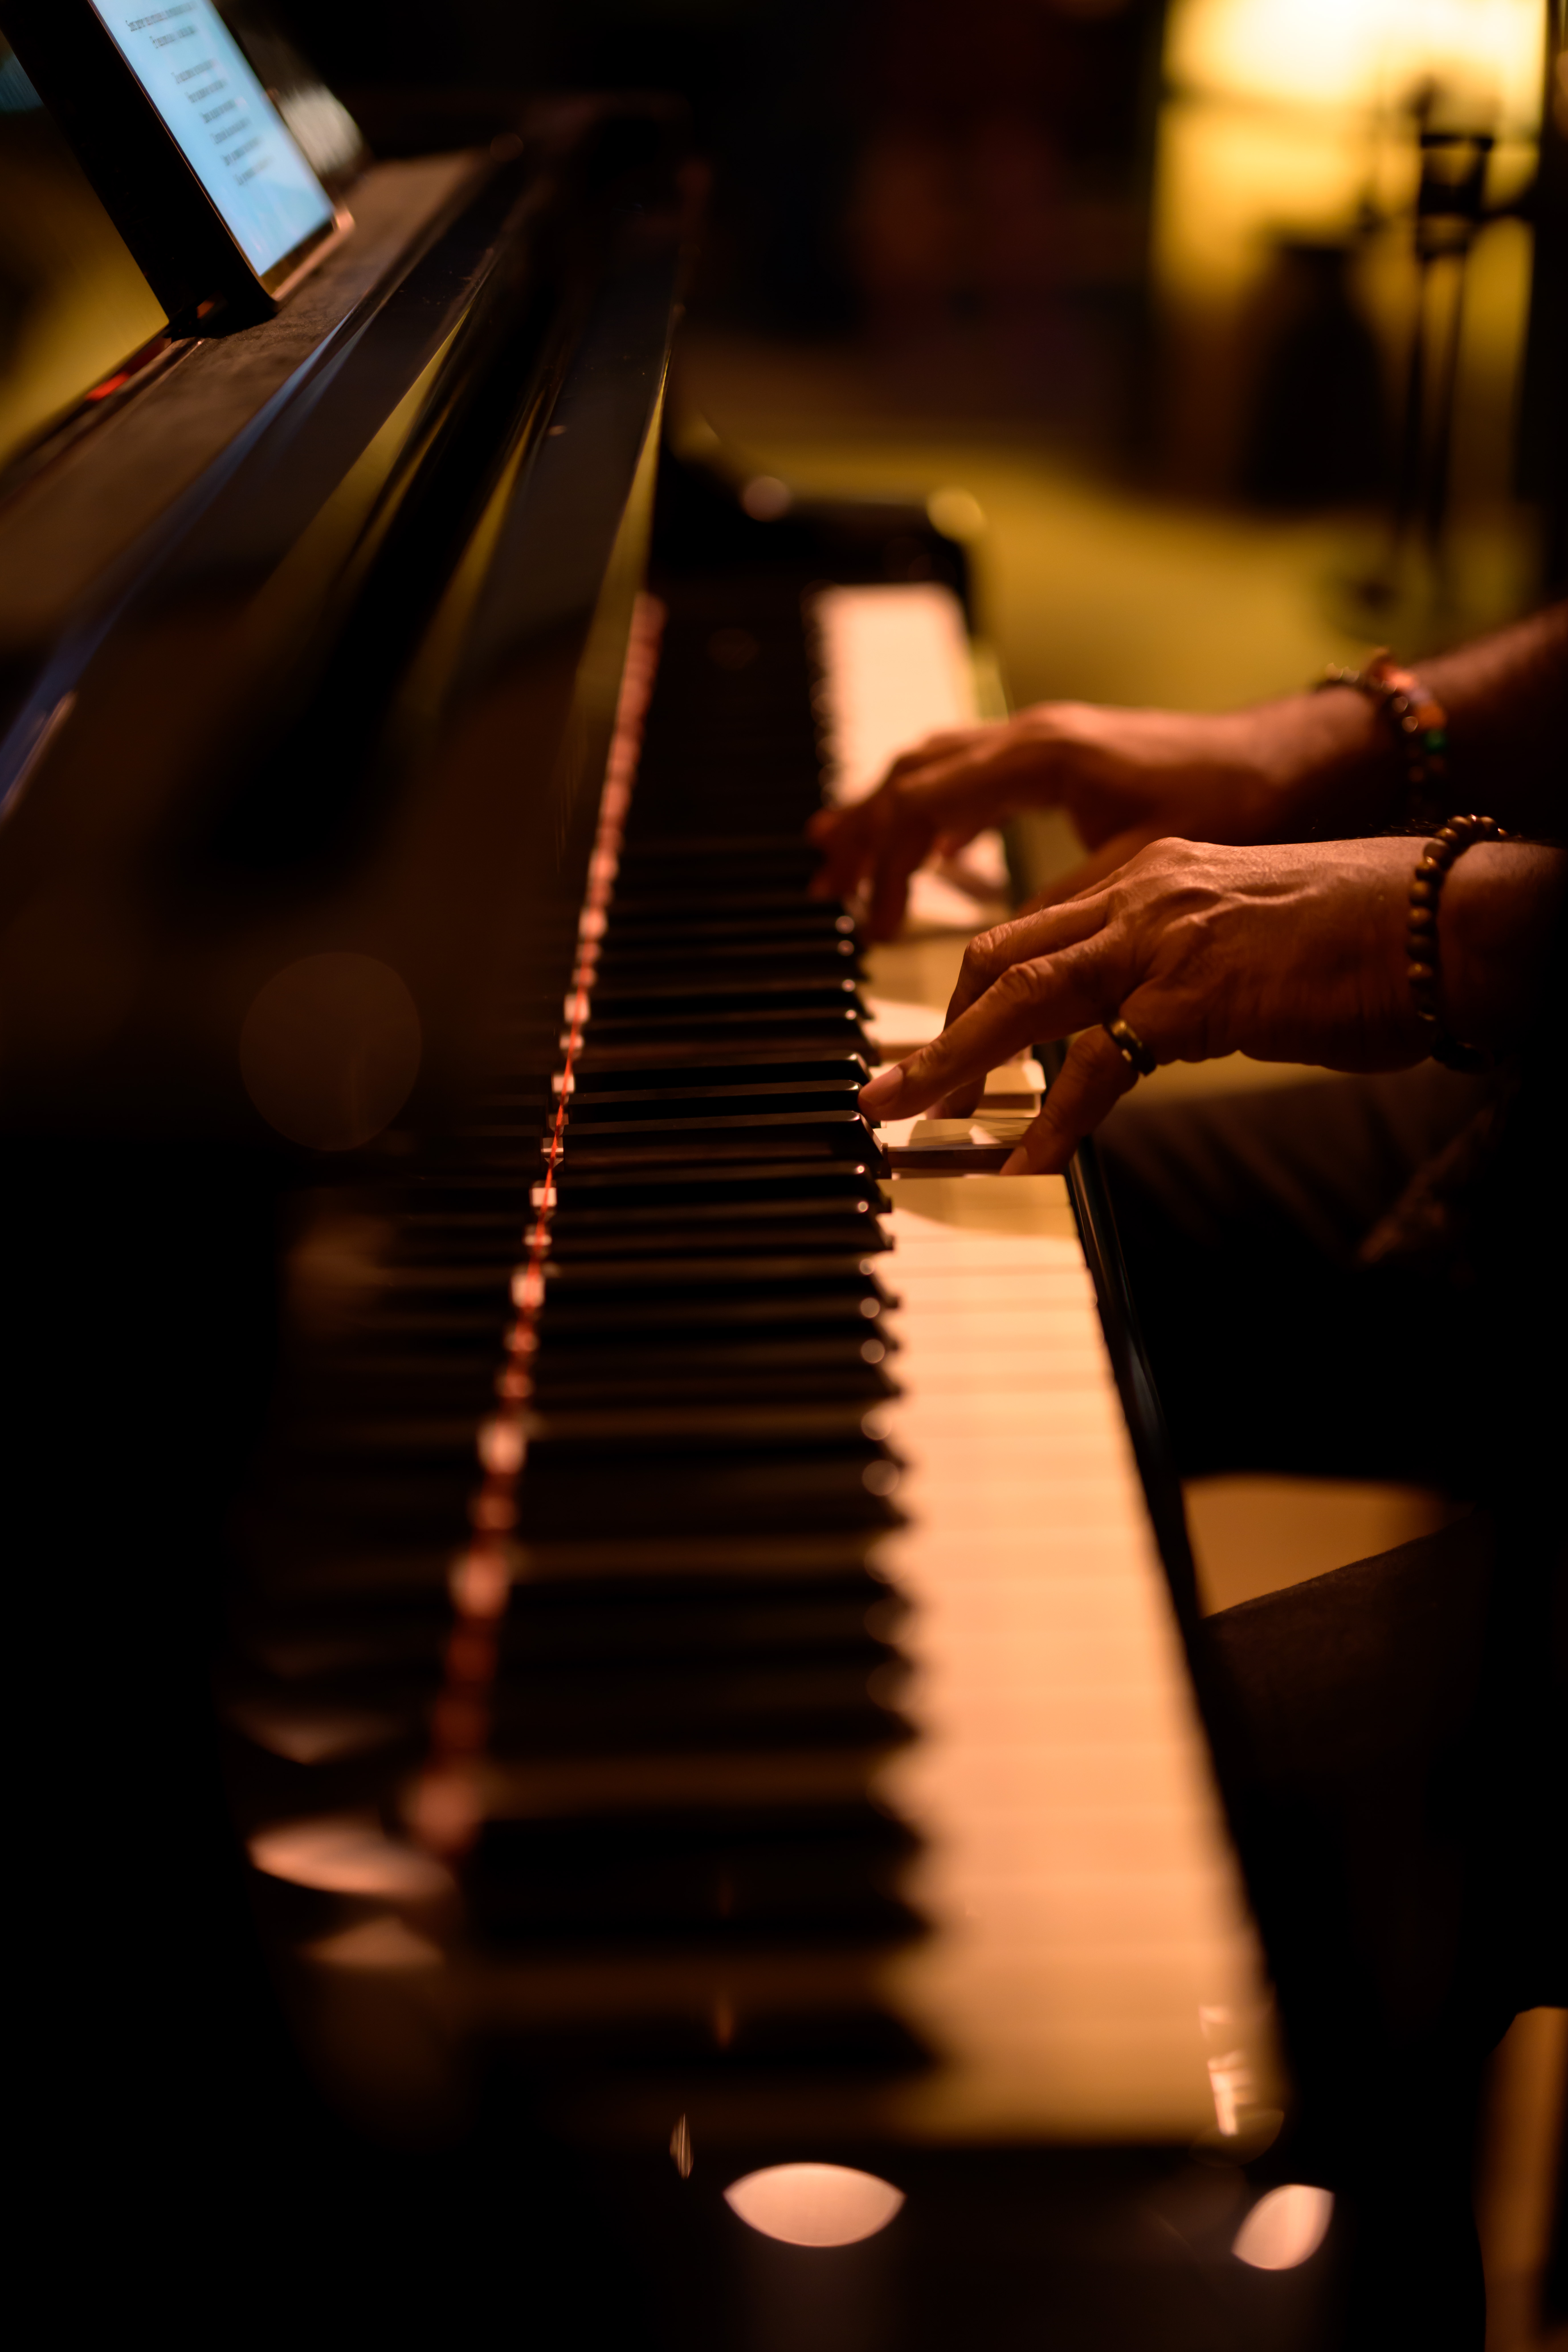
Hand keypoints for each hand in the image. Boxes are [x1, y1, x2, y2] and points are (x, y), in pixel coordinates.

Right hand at [809, 692, 1394, 938]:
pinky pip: (971, 772)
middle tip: (825, 885)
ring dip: (887, 814)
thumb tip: (1002, 964)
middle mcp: (1032, 737)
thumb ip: (1064, 908)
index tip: (875, 925)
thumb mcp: (1140, 864)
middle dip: (864, 832)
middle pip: (914, 775)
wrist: (1290, 759)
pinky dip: (935, 810)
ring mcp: (1044, 738)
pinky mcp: (1061, 753)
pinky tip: (927, 846)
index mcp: (1041, 758)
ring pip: (935, 766)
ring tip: (843, 859)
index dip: (889, 865)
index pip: (927, 805)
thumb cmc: (1230, 803)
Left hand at [857, 835, 1429, 1170]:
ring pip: (1023, 1001)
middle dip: (933, 1029)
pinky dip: (1056, 1117)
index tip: (937, 1042)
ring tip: (908, 1118)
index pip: (1034, 930)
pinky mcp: (1196, 996)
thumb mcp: (1247, 939)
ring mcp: (1167, 940)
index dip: (974, 990)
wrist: (1443, 921)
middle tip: (884, 1088)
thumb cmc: (1366, 935)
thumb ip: (1183, 971)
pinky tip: (1032, 1160)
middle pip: (1001, 959)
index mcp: (1154, 874)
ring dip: (953, 1065)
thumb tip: (1147, 1023)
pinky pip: (1098, 1065)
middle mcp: (1145, 893)